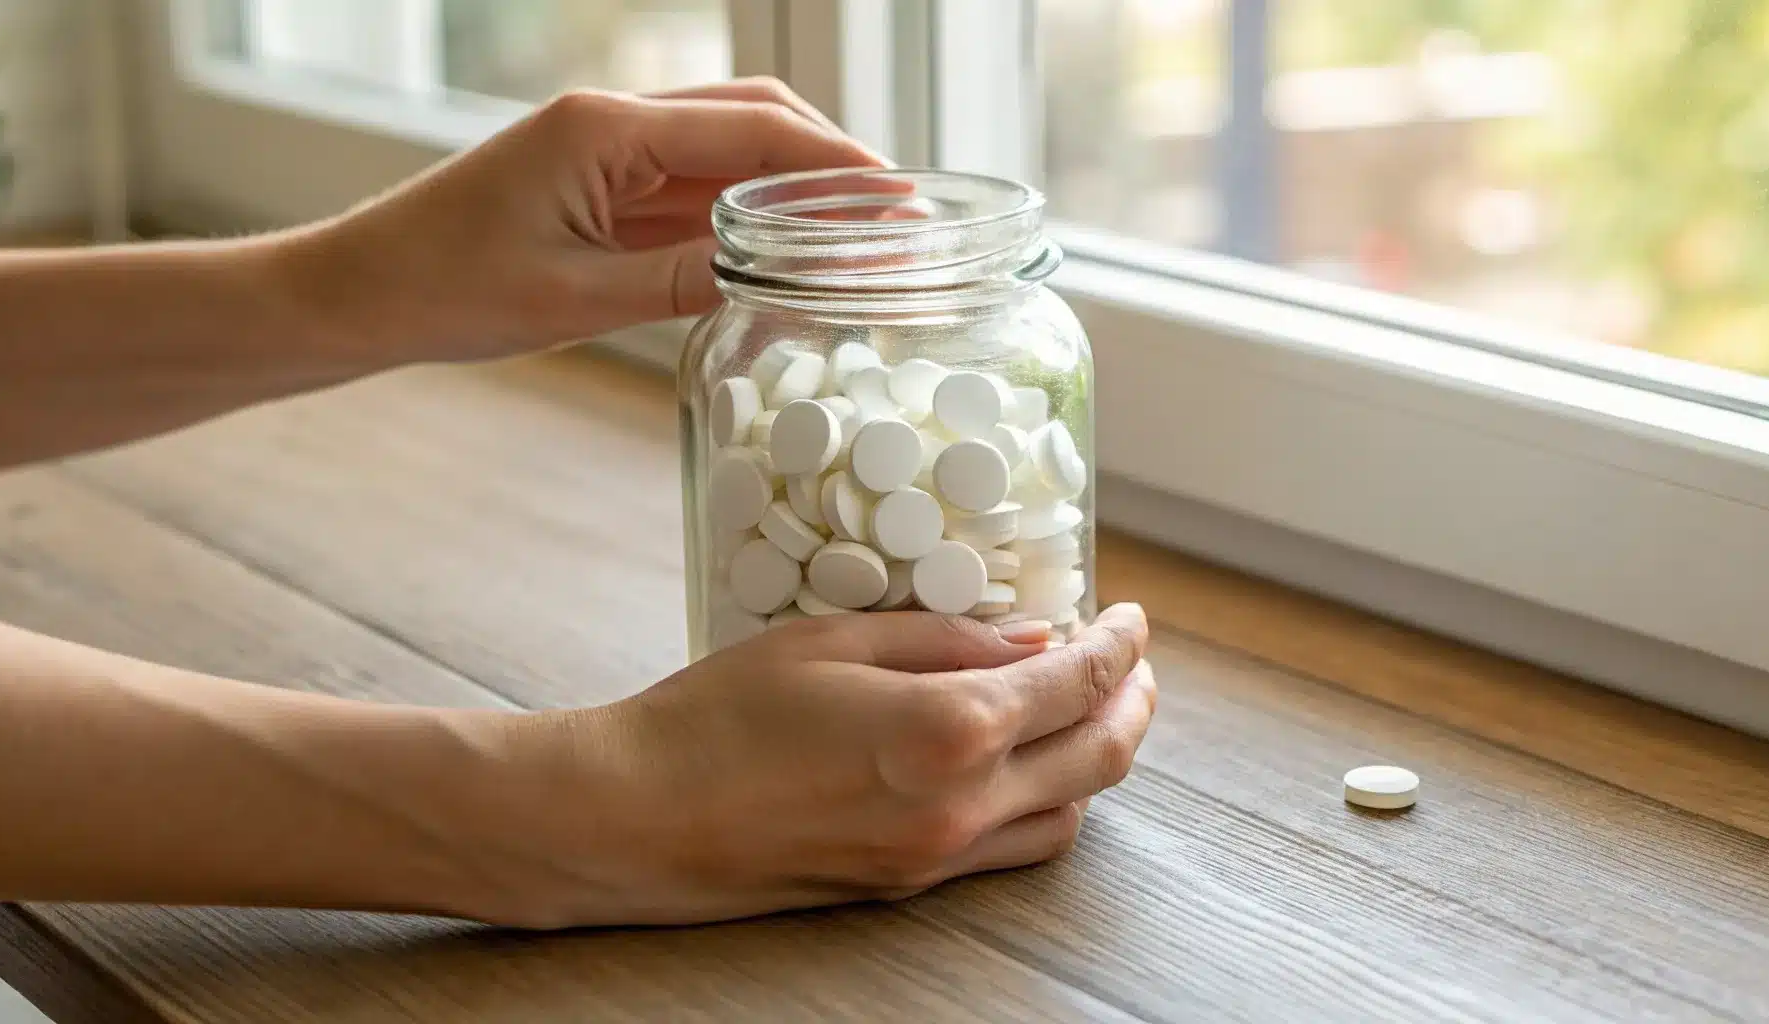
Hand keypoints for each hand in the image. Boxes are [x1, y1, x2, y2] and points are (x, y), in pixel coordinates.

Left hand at [292, 79, 887, 364]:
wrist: (357, 292)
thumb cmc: (443, 290)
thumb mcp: (577, 300)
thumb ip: (686, 280)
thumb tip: (789, 277)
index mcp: (606, 129)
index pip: (756, 131)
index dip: (839, 166)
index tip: (901, 202)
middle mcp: (613, 121)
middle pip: (757, 118)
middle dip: (833, 164)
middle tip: (896, 222)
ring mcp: (607, 149)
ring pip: (730, 150)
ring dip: (796, 187)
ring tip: (858, 238)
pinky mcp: (599, 182)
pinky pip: (693, 186)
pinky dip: (748, 212)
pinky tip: (786, 253)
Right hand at [481, 605, 1155, 928]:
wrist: (636, 818)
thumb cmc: (716, 717)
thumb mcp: (831, 640)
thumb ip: (946, 639)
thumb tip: (1032, 637)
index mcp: (948, 730)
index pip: (1077, 681)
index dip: (1118, 644)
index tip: (1129, 616)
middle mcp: (961, 806)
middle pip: (1100, 755)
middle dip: (1132, 701)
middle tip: (1131, 661)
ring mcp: (938, 856)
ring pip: (1071, 812)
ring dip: (1099, 755)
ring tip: (1091, 706)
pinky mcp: (910, 886)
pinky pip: (1017, 849)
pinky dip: (1051, 802)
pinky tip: (1031, 764)